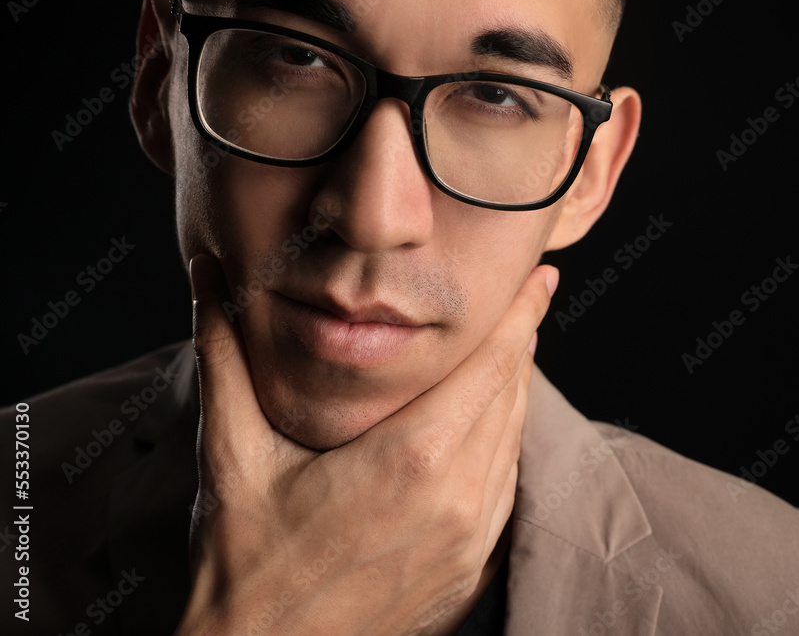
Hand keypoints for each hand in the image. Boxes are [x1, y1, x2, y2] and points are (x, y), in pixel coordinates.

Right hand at [175, 254, 557, 634]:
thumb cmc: (243, 562)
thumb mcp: (232, 454)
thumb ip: (225, 357)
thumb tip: (207, 274)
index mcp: (410, 461)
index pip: (490, 366)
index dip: (520, 314)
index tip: (542, 275)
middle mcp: (457, 500)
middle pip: (512, 398)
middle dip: (521, 342)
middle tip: (528, 298)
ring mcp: (471, 543)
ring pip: (514, 444)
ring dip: (516, 394)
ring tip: (511, 352)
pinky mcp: (471, 572)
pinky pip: (506, 490)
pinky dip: (505, 447)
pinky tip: (489, 427)